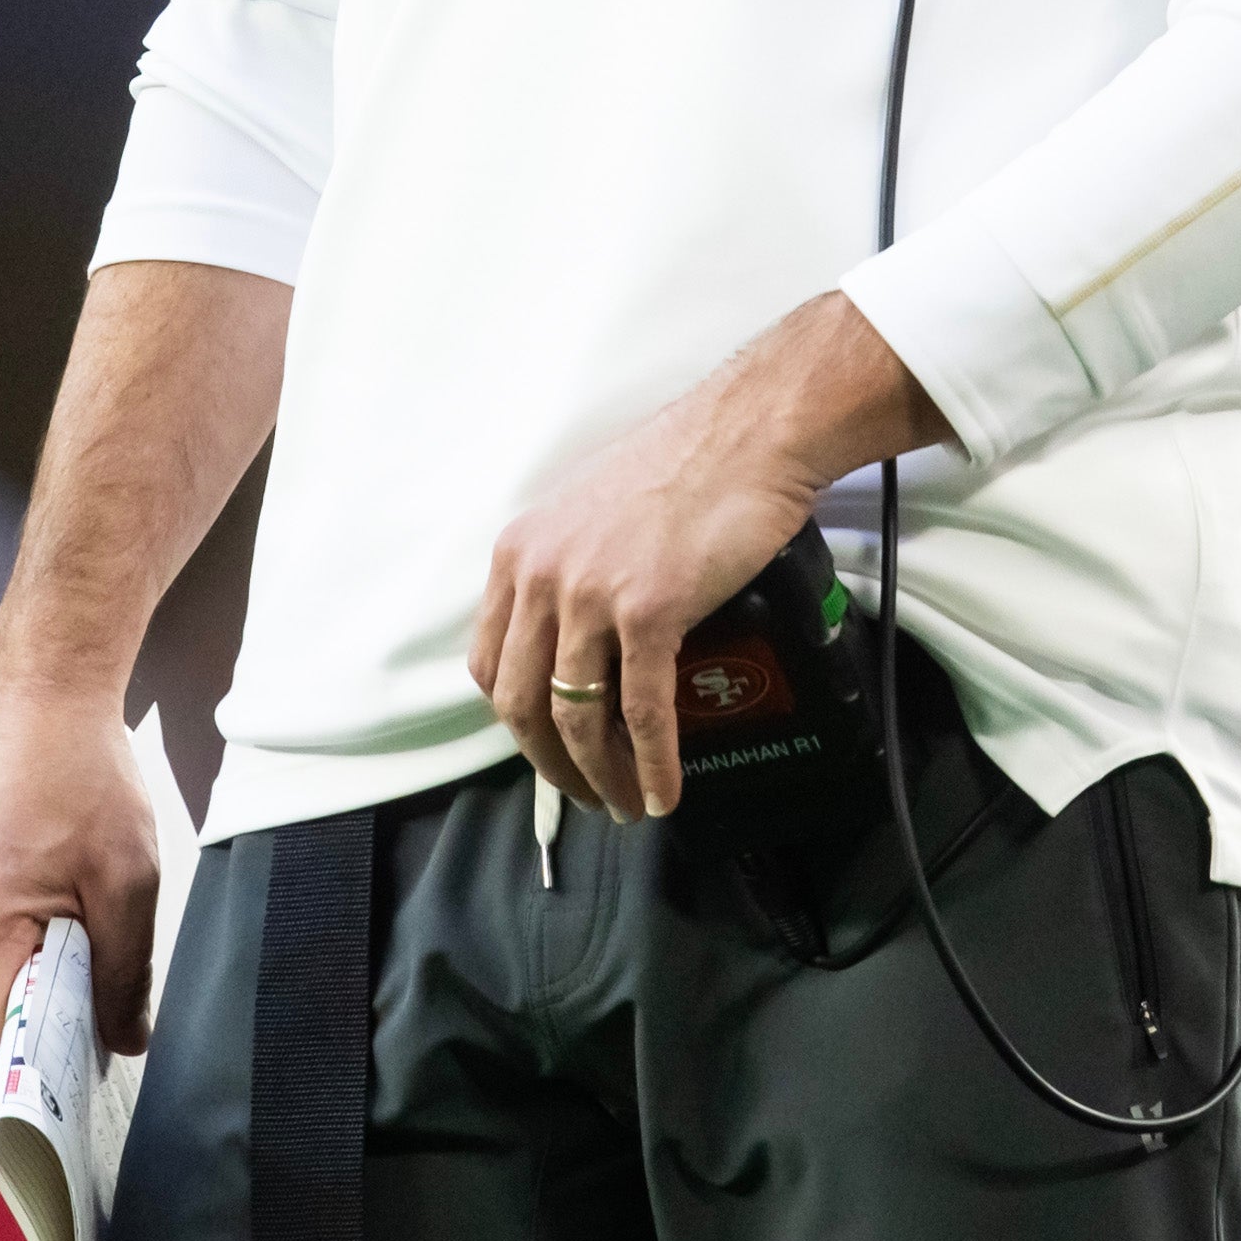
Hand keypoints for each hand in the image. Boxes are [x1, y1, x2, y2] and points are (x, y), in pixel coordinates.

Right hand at [0, 680, 162, 1053]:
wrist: (42, 694)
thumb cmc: (86, 776)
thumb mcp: (129, 880)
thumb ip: (124, 974)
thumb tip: (123, 1044)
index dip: (41, 1071)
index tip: (81, 1084)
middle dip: (47, 1010)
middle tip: (102, 981)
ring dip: (33, 964)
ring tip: (77, 908)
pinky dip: (17, 932)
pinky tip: (52, 886)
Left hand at [465, 296, 934, 822]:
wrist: (748, 434)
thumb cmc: (683, 466)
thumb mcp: (590, 512)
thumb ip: (567, 567)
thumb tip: (576, 636)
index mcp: (520, 551)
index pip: (492, 662)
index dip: (517, 723)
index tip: (547, 751)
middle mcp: (540, 574)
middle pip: (521, 702)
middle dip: (551, 765)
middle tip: (585, 795)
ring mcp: (590, 594)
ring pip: (575, 716)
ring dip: (600, 776)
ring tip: (627, 806)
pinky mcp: (647, 610)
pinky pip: (640, 711)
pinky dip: (649, 763)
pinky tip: (663, 793)